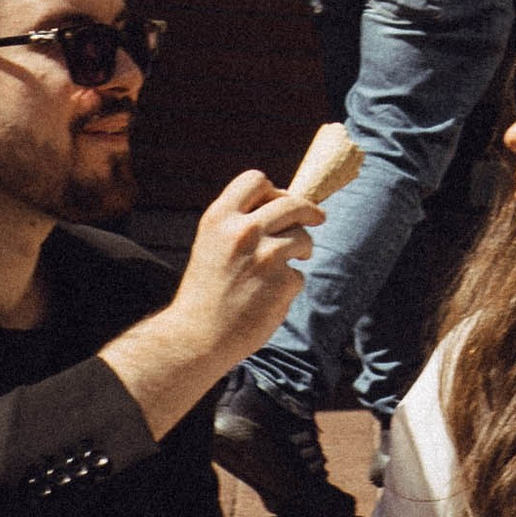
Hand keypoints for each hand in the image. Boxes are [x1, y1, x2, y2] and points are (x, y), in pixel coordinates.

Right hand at [99, 167, 315, 435]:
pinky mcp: (284, 281)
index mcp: (220, 217)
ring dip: (301, 250)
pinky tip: (267, 299)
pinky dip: (288, 286)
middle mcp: (244, 231)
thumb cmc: (206, 291)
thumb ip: (239, 222)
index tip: (283, 200)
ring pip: (303, 238)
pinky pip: (299, 275)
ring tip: (280, 270)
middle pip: (293, 203)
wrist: (197, 337)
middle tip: (318, 217)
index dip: (274, 189)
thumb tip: (285, 202)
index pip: (256, 180)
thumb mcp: (211, 243)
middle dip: (309, 210)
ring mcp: (266, 255)